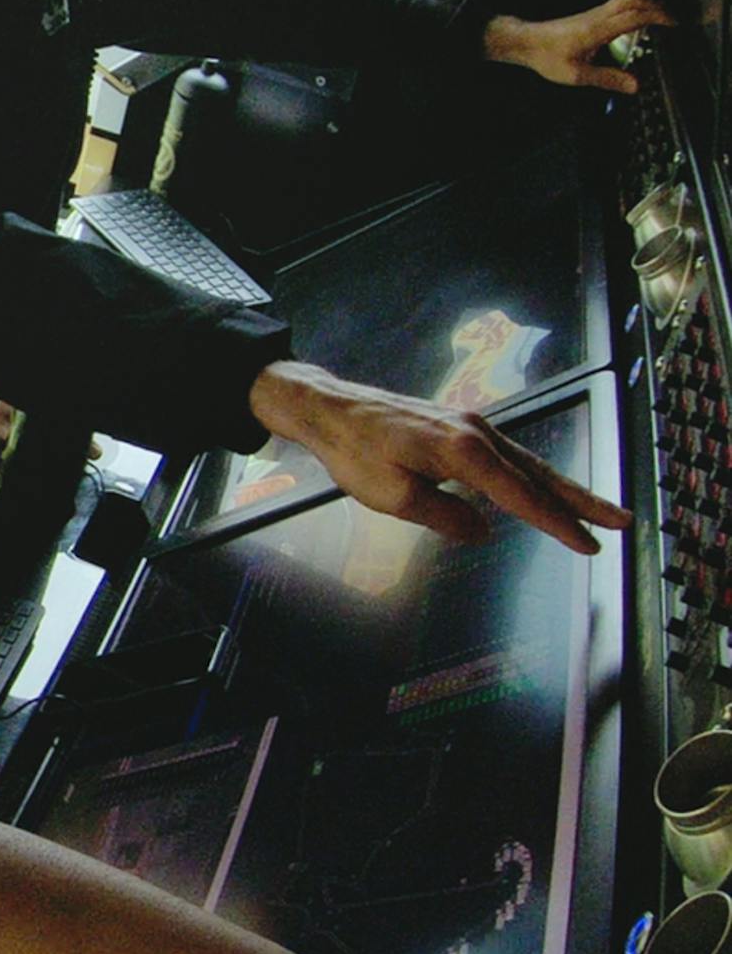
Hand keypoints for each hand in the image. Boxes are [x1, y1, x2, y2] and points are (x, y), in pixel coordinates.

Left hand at [246, 361, 626, 551]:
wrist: (330, 408)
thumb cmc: (354, 452)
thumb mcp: (394, 496)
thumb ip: (444, 517)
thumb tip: (482, 531)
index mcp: (464, 450)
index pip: (522, 495)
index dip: (558, 523)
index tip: (590, 545)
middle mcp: (477, 432)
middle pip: (540, 473)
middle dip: (582, 501)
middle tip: (622, 522)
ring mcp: (471, 425)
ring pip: (527, 463)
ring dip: (563, 488)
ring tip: (596, 511)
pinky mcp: (460, 425)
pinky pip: (507, 455)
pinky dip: (532, 475)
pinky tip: (539, 490)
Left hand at [484, 0, 676, 93]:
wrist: (524, 42)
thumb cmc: (546, 56)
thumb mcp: (577, 75)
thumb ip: (607, 79)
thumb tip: (634, 85)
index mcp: (597, 29)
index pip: (634, 16)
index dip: (658, 18)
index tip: (674, 26)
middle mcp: (598, 16)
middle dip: (656, 5)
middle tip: (670, 21)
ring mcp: (594, 13)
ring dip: (646, 6)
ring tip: (658, 24)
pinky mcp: (591, 16)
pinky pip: (618, 6)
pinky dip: (634, 11)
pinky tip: (637, 27)